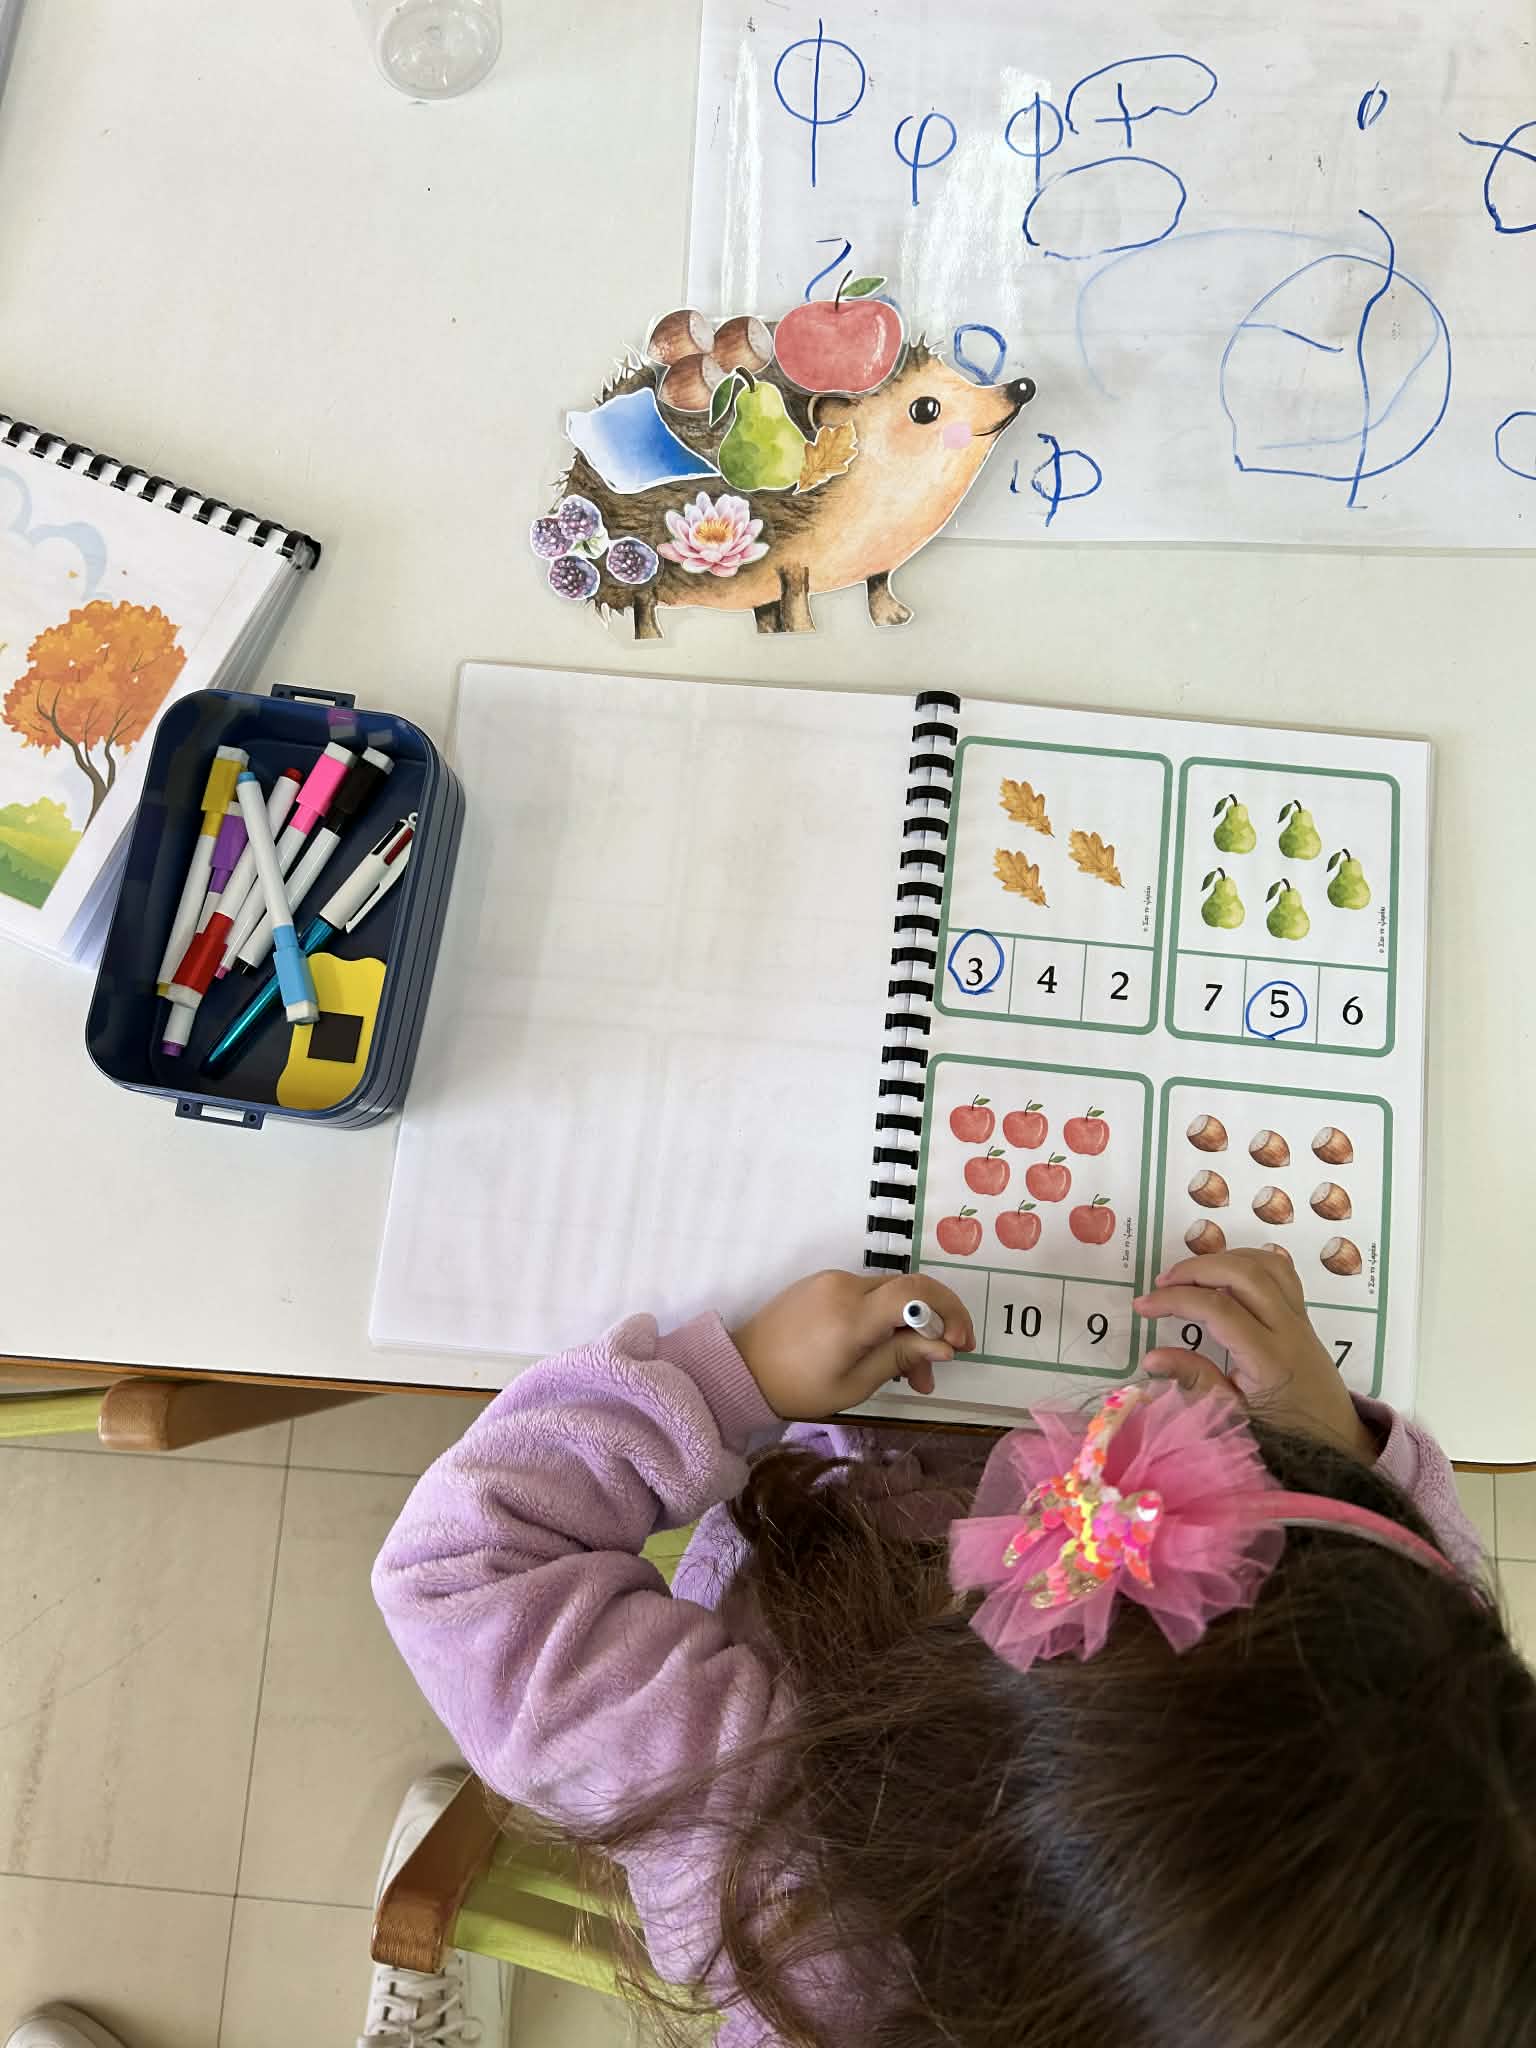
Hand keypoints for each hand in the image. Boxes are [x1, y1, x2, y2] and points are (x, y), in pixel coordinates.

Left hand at [732, 1271, 975, 1420]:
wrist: (739, 1371)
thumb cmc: (797, 1388)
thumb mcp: (855, 1384)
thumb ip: (900, 1358)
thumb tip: (944, 1346)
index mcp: (851, 1314)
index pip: (916, 1291)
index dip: (948, 1311)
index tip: (959, 1343)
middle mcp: (843, 1286)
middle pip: (907, 1292)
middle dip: (930, 1329)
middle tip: (933, 1373)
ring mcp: (830, 1280)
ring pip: (888, 1296)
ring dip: (907, 1329)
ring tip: (909, 1378)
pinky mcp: (821, 1283)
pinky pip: (865, 1296)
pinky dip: (883, 1320)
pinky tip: (881, 1353)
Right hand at [1134, 1246, 1377, 1462]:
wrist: (1337, 1444)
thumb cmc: (1285, 1439)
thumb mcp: (1235, 1421)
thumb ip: (1196, 1383)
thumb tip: (1152, 1357)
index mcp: (1269, 1360)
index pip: (1218, 1309)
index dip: (1175, 1300)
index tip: (1142, 1307)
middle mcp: (1289, 1330)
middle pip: (1243, 1273)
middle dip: (1196, 1269)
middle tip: (1161, 1285)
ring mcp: (1300, 1319)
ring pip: (1265, 1264)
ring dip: (1222, 1259)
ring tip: (1189, 1276)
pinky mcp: (1304, 1317)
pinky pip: (1281, 1272)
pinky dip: (1248, 1262)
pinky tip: (1224, 1274)